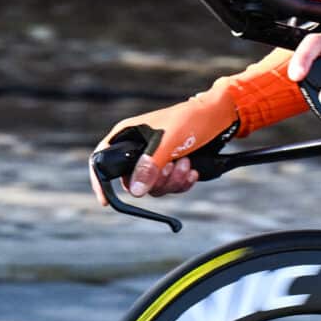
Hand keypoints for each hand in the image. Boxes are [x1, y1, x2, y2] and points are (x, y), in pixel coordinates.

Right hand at [96, 84, 239, 202]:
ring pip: (153, 187)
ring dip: (173, 181)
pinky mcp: (170, 167)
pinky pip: (169, 187)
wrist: (221, 118)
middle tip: (172, 166)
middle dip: (155, 181)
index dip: (100, 181)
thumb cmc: (192, 119)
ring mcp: (154, 160)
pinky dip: (182, 182)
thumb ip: (151, 164)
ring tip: (186, 162)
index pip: (102, 160)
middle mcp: (137, 149)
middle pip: (132, 181)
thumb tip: (136, 190)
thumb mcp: (169, 140)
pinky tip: (192, 170)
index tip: (106, 201)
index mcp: (127, 135)